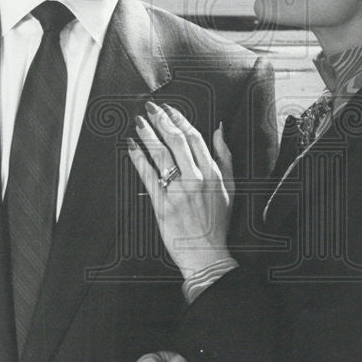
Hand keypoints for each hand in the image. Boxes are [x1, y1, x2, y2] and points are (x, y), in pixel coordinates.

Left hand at [127, 102, 234, 279]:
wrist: (206, 253)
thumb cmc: (216, 223)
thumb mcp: (229, 188)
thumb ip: (225, 156)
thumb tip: (219, 130)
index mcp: (213, 173)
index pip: (195, 138)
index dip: (180, 120)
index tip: (170, 109)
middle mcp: (196, 179)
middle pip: (176, 141)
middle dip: (162, 120)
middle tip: (151, 108)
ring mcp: (178, 191)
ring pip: (161, 155)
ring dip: (148, 135)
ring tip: (139, 122)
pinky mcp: (162, 203)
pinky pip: (148, 175)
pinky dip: (138, 158)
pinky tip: (131, 146)